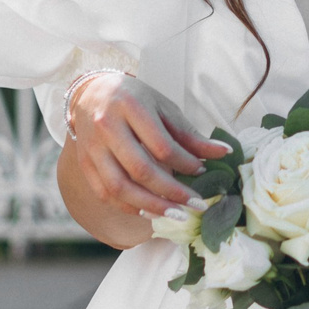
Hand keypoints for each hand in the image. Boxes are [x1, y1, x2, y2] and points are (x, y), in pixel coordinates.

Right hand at [66, 72, 225, 215]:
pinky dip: (129, 206)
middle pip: (140, 170)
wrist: (91, 94)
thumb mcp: (163, 108)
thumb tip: (225, 153)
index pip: (161, 145)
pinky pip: (105, 193)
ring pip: (120, 187)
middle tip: (197, 204)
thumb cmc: (134, 100)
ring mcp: (92, 148)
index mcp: (130, 107)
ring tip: (176, 215)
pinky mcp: (84, 164)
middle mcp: (107, 127)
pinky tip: (149, 211)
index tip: (202, 170)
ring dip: (151, 206)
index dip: (184, 162)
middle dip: (172, 192)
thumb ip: (189, 134)